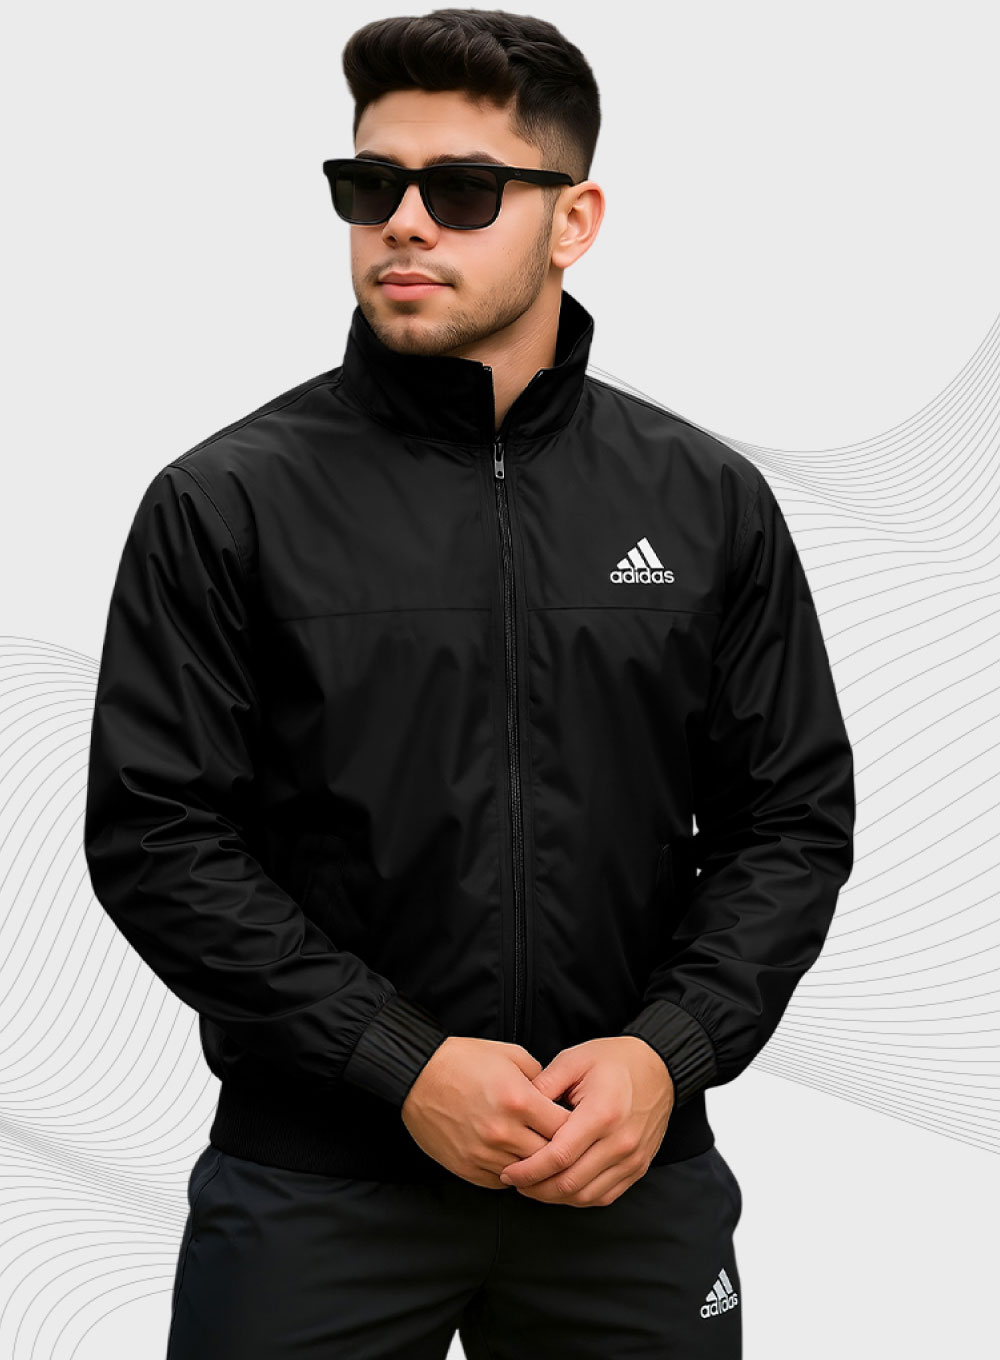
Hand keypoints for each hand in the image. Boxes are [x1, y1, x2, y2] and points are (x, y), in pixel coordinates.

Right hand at [400, 1036, 572, 1188]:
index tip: (579, 1125)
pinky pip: (502, 1182)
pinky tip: (515, 1161)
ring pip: (528, 1174)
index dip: (577, 1127)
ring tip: (542, 1156)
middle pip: (550, 1156)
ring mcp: (484, 1154)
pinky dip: (513, 1175)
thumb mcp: (510, 1055)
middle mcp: (503, 1131)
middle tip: (567, 1145)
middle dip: (561, 1151)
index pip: (566, 1128)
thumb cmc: (463, 1060)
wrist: (417, 1075)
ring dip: (537, 1167)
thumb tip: (556, 1097)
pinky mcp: (467, 1168)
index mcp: (519, 1100)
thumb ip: (540, 1076)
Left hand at [496, 1036, 674, 1206]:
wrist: (658, 1068)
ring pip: (587, 1195)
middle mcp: (620, 1142)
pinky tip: (560, 1188)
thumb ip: (544, 1085)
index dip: (529, 1170)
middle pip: (571, 1182)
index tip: (509, 1171)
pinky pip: (605, 1196)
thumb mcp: (574, 1060)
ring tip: (533, 1186)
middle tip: (514, 1181)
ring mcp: (632, 1158)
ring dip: (555, 1197)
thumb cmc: (614, 1061)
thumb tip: (516, 1108)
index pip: (559, 1156)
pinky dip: (579, 1197)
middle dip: (536, 1188)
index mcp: (602, 1113)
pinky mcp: (638, 1167)